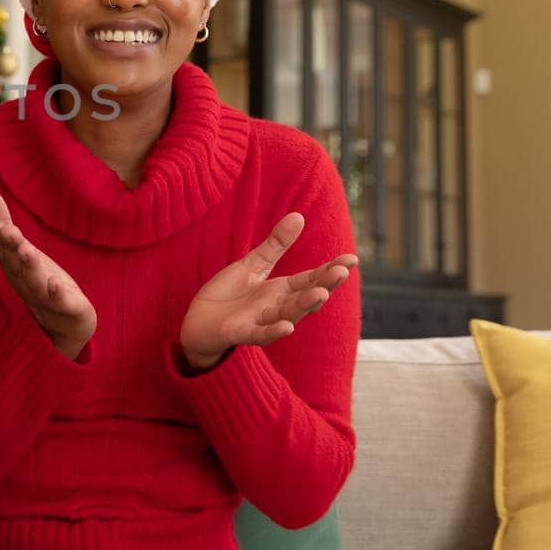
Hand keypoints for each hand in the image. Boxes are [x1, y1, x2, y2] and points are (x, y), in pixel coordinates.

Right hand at [0, 192, 95, 359]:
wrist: (65, 326)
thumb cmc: (41, 285)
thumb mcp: (24, 255)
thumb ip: (7, 228)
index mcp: (17, 271)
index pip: (5, 254)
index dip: (1, 240)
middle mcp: (28, 284)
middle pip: (18, 267)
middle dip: (12, 249)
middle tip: (7, 231)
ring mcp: (48, 299)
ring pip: (37, 283)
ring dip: (31, 268)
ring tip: (27, 251)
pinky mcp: (70, 309)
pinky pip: (64, 303)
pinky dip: (58, 295)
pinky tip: (56, 283)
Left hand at [178, 212, 355, 371]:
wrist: (198, 321)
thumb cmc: (229, 294)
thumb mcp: (252, 264)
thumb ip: (276, 245)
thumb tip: (299, 215)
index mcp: (281, 290)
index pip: (311, 279)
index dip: (330, 270)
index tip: (352, 259)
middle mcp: (277, 307)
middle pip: (305, 296)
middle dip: (324, 285)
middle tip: (341, 272)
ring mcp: (261, 321)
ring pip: (288, 314)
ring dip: (304, 305)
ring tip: (321, 294)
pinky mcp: (241, 332)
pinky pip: (261, 334)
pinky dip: (274, 331)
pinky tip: (288, 327)